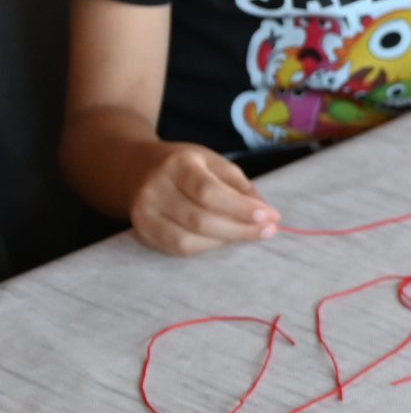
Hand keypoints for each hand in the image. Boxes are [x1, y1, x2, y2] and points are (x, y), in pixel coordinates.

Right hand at [130, 143, 277, 255]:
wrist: (137, 169)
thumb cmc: (187, 166)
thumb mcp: (215, 163)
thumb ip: (240, 187)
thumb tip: (267, 215)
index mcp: (176, 165)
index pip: (209, 192)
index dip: (241, 208)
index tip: (271, 216)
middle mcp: (154, 190)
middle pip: (200, 221)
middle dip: (241, 229)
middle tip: (269, 230)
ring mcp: (144, 214)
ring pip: (189, 241)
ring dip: (226, 241)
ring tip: (247, 233)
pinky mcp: (143, 233)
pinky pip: (180, 249)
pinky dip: (208, 247)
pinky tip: (223, 238)